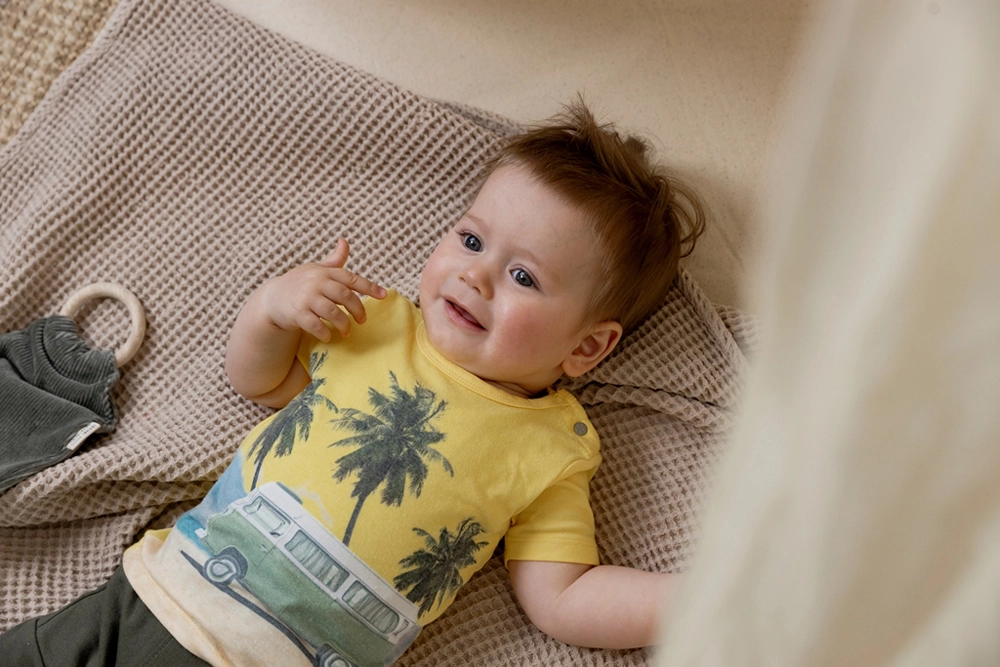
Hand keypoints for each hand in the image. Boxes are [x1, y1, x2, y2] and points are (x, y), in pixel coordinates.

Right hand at [260, 238, 386, 340]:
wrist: (273, 298)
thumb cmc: (300, 283)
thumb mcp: (316, 269)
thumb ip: (334, 260)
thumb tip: (344, 241)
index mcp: (325, 272)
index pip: (351, 278)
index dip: (369, 287)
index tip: (384, 295)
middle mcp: (316, 283)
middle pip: (345, 296)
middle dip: (358, 310)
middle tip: (362, 320)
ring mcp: (306, 298)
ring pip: (332, 312)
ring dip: (343, 324)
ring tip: (346, 331)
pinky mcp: (297, 313)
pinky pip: (315, 325)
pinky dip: (325, 332)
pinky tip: (328, 336)